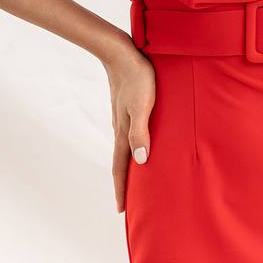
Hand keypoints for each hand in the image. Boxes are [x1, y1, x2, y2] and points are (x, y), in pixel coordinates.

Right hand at [101, 44, 156, 212]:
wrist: (120, 52)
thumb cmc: (137, 77)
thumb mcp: (142, 106)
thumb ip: (140, 132)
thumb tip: (140, 161)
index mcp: (123, 132)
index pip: (121, 168)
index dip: (122, 190)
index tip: (121, 210)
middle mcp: (121, 128)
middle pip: (121, 162)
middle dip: (124, 184)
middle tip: (127, 203)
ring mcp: (122, 118)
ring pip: (125, 148)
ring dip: (128, 166)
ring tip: (135, 179)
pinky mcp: (127, 107)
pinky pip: (130, 135)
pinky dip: (133, 147)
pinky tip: (140, 145)